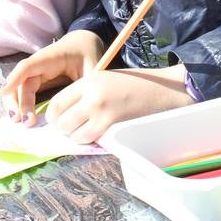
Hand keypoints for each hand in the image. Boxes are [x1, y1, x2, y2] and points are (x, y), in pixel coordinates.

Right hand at [1, 30, 104, 124]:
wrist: (83, 43)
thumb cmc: (87, 53)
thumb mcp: (92, 67)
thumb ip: (87, 84)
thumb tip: (83, 105)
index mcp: (51, 57)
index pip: (28, 66)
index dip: (16, 78)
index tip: (6, 92)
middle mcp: (38, 65)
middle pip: (20, 81)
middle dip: (18, 101)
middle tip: (23, 120)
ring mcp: (35, 73)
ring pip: (18, 88)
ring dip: (15, 105)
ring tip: (19, 122)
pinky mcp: (36, 81)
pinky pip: (23, 92)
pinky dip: (20, 105)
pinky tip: (22, 118)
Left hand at [45, 66, 192, 143]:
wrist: (165, 91)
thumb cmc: (136, 85)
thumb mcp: (107, 79)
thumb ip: (85, 93)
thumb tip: (65, 112)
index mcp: (89, 81)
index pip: (57, 103)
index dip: (55, 115)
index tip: (60, 119)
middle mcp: (92, 96)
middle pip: (62, 121)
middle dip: (65, 128)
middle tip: (75, 127)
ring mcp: (102, 113)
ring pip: (74, 134)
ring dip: (78, 136)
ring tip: (89, 130)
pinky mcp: (113, 127)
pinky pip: (90, 140)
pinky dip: (90, 140)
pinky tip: (99, 134)